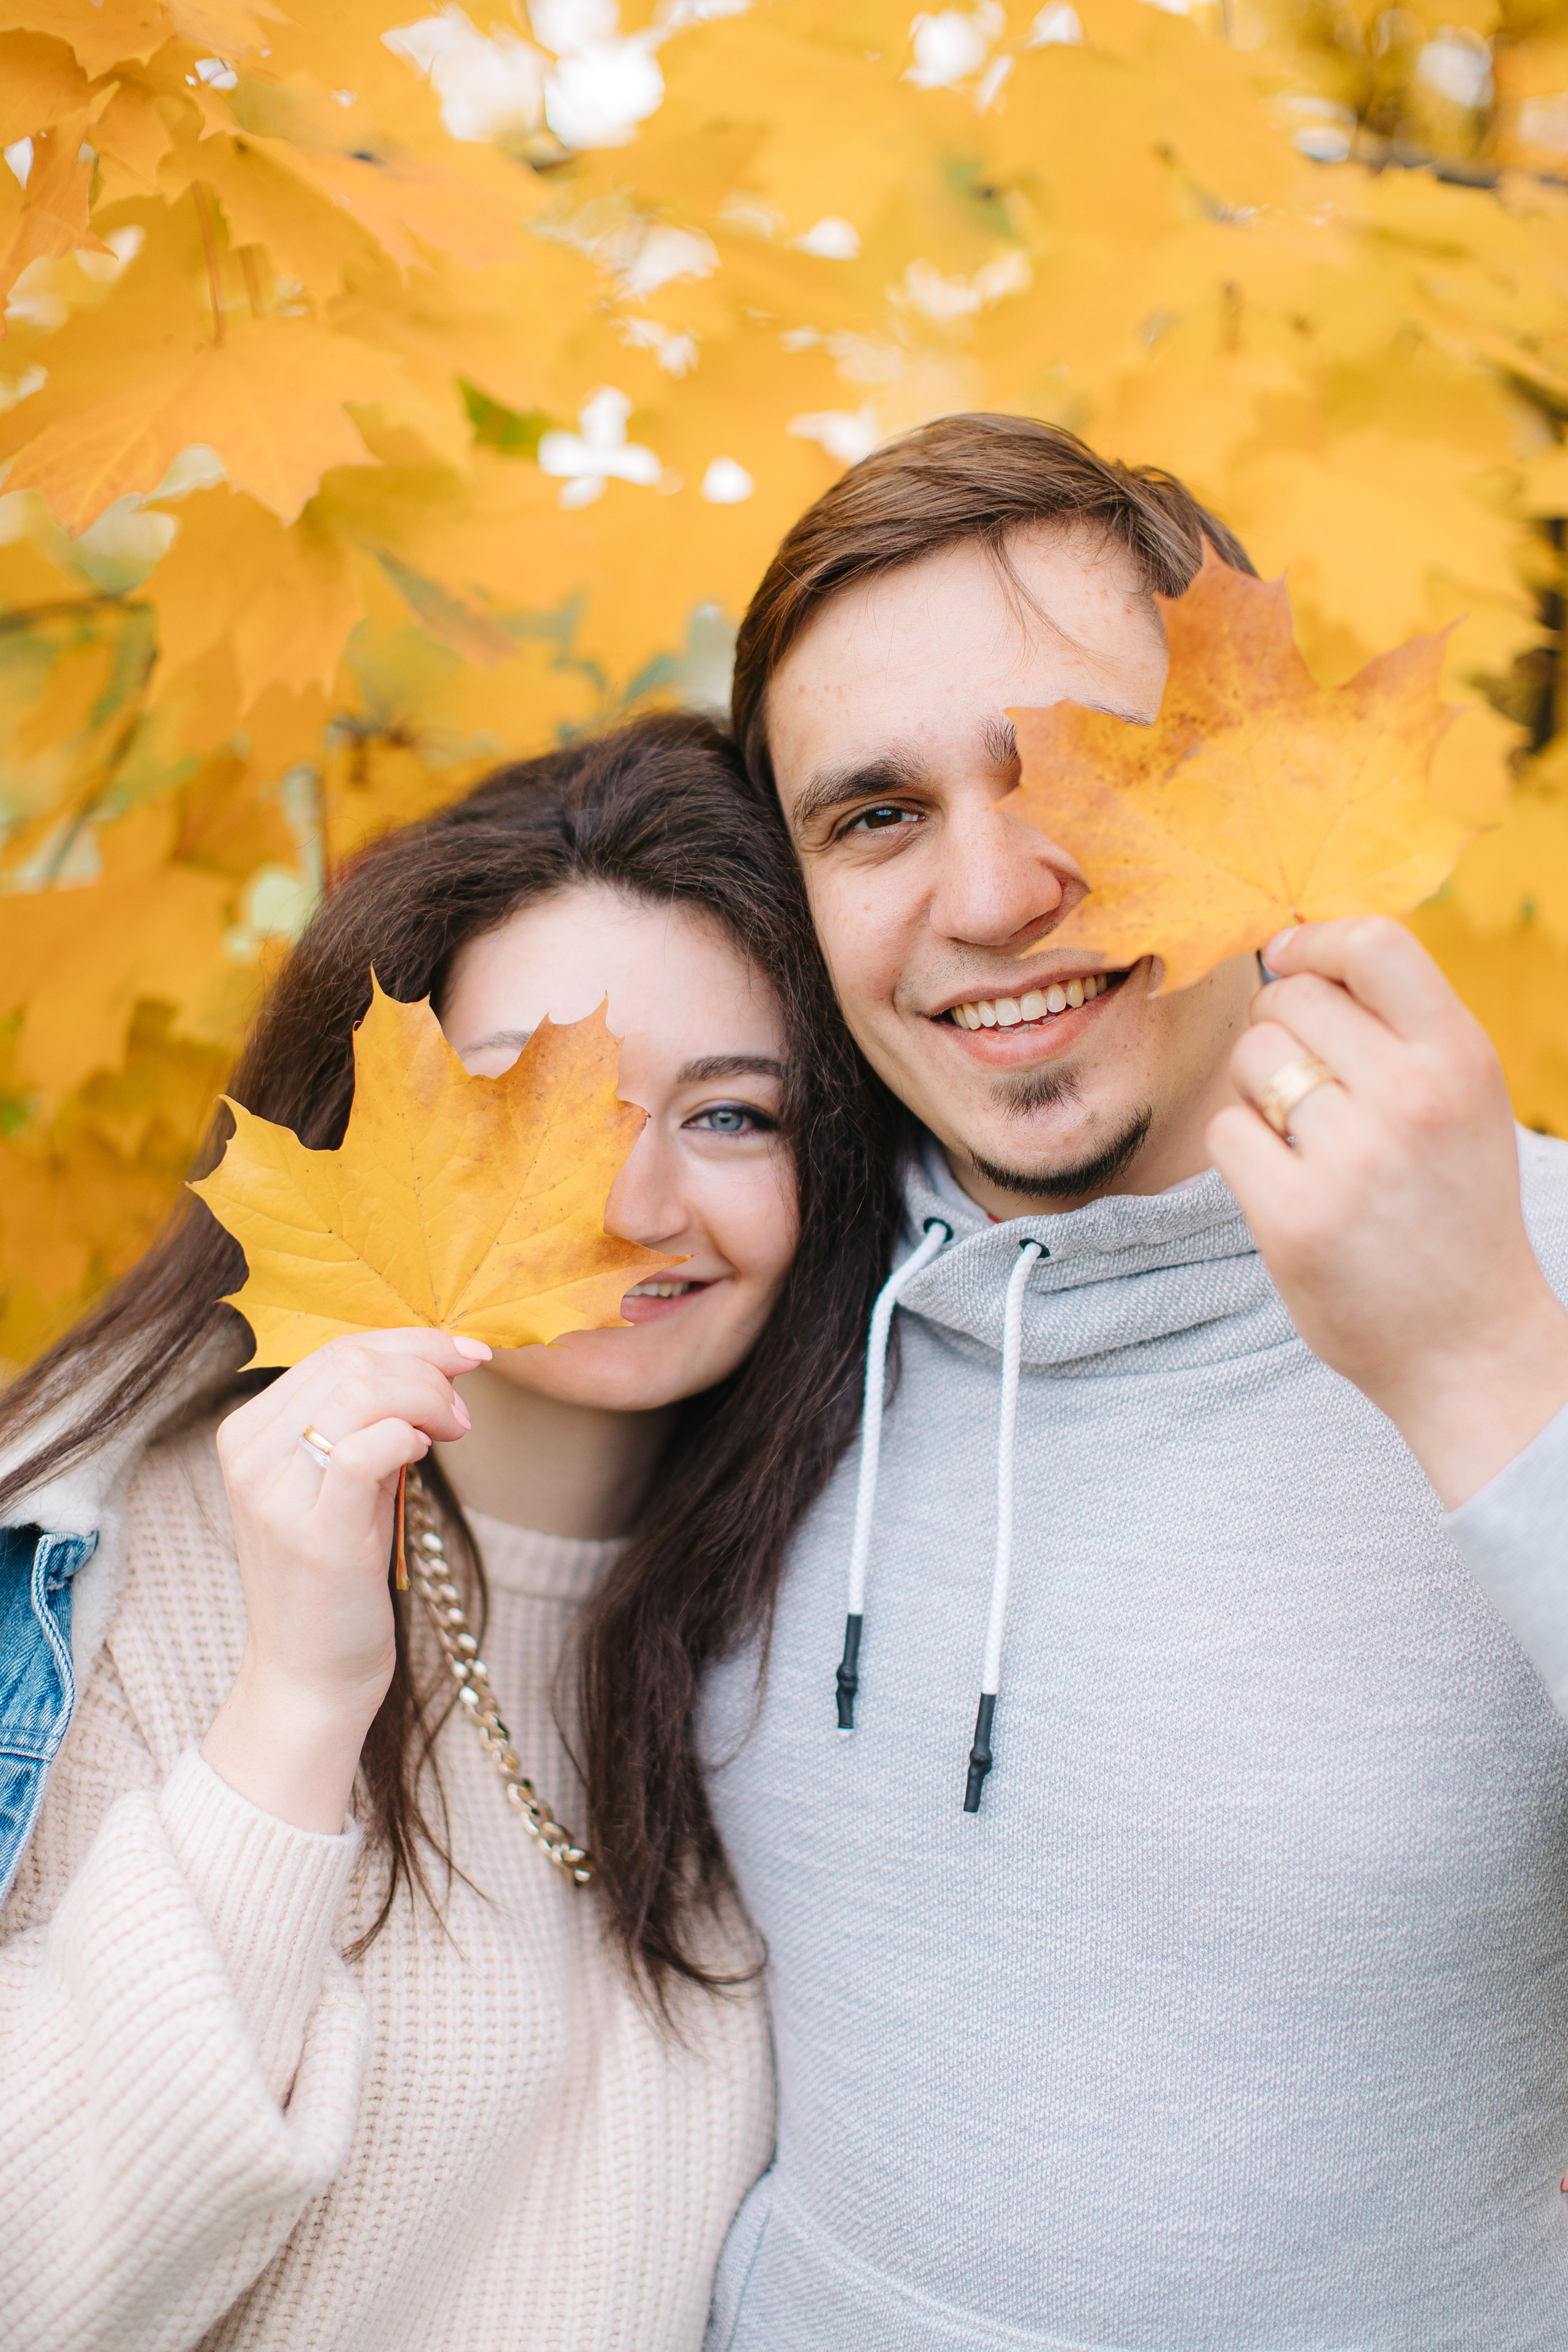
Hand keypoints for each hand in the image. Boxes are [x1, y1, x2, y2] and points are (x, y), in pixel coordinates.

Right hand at [203, 1328, 489, 1830]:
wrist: (306, 1677)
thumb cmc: (334, 1579)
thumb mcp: (341, 1486)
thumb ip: (366, 1425)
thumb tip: (434, 1364)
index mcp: (249, 1433)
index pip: (335, 1350)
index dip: (411, 1341)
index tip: (466, 1354)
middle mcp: (249, 1454)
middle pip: (350, 1360)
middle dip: (428, 1365)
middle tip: (464, 1409)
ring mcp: (274, 1493)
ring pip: (360, 1390)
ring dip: (427, 1397)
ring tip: (454, 1431)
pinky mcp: (313, 1533)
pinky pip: (364, 1449)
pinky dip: (406, 1436)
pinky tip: (425, 1454)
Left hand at [1206, 917, 1567, 1510]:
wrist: (1470, 1343)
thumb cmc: (1452, 1208)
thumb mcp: (1465, 1101)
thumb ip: (1401, 1027)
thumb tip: (1298, 950)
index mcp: (1462, 1057)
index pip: (1376, 942)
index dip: (1313, 940)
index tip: (1287, 959)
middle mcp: (1412, 1097)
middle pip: (1289, 999)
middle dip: (1278, 1030)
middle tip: (1305, 1088)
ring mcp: (1352, 1158)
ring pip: (1250, 1058)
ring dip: (1257, 1091)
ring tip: (1304, 1141)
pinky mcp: (1295, 1216)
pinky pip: (1225, 1130)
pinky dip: (1241, 1150)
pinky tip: (1284, 1183)